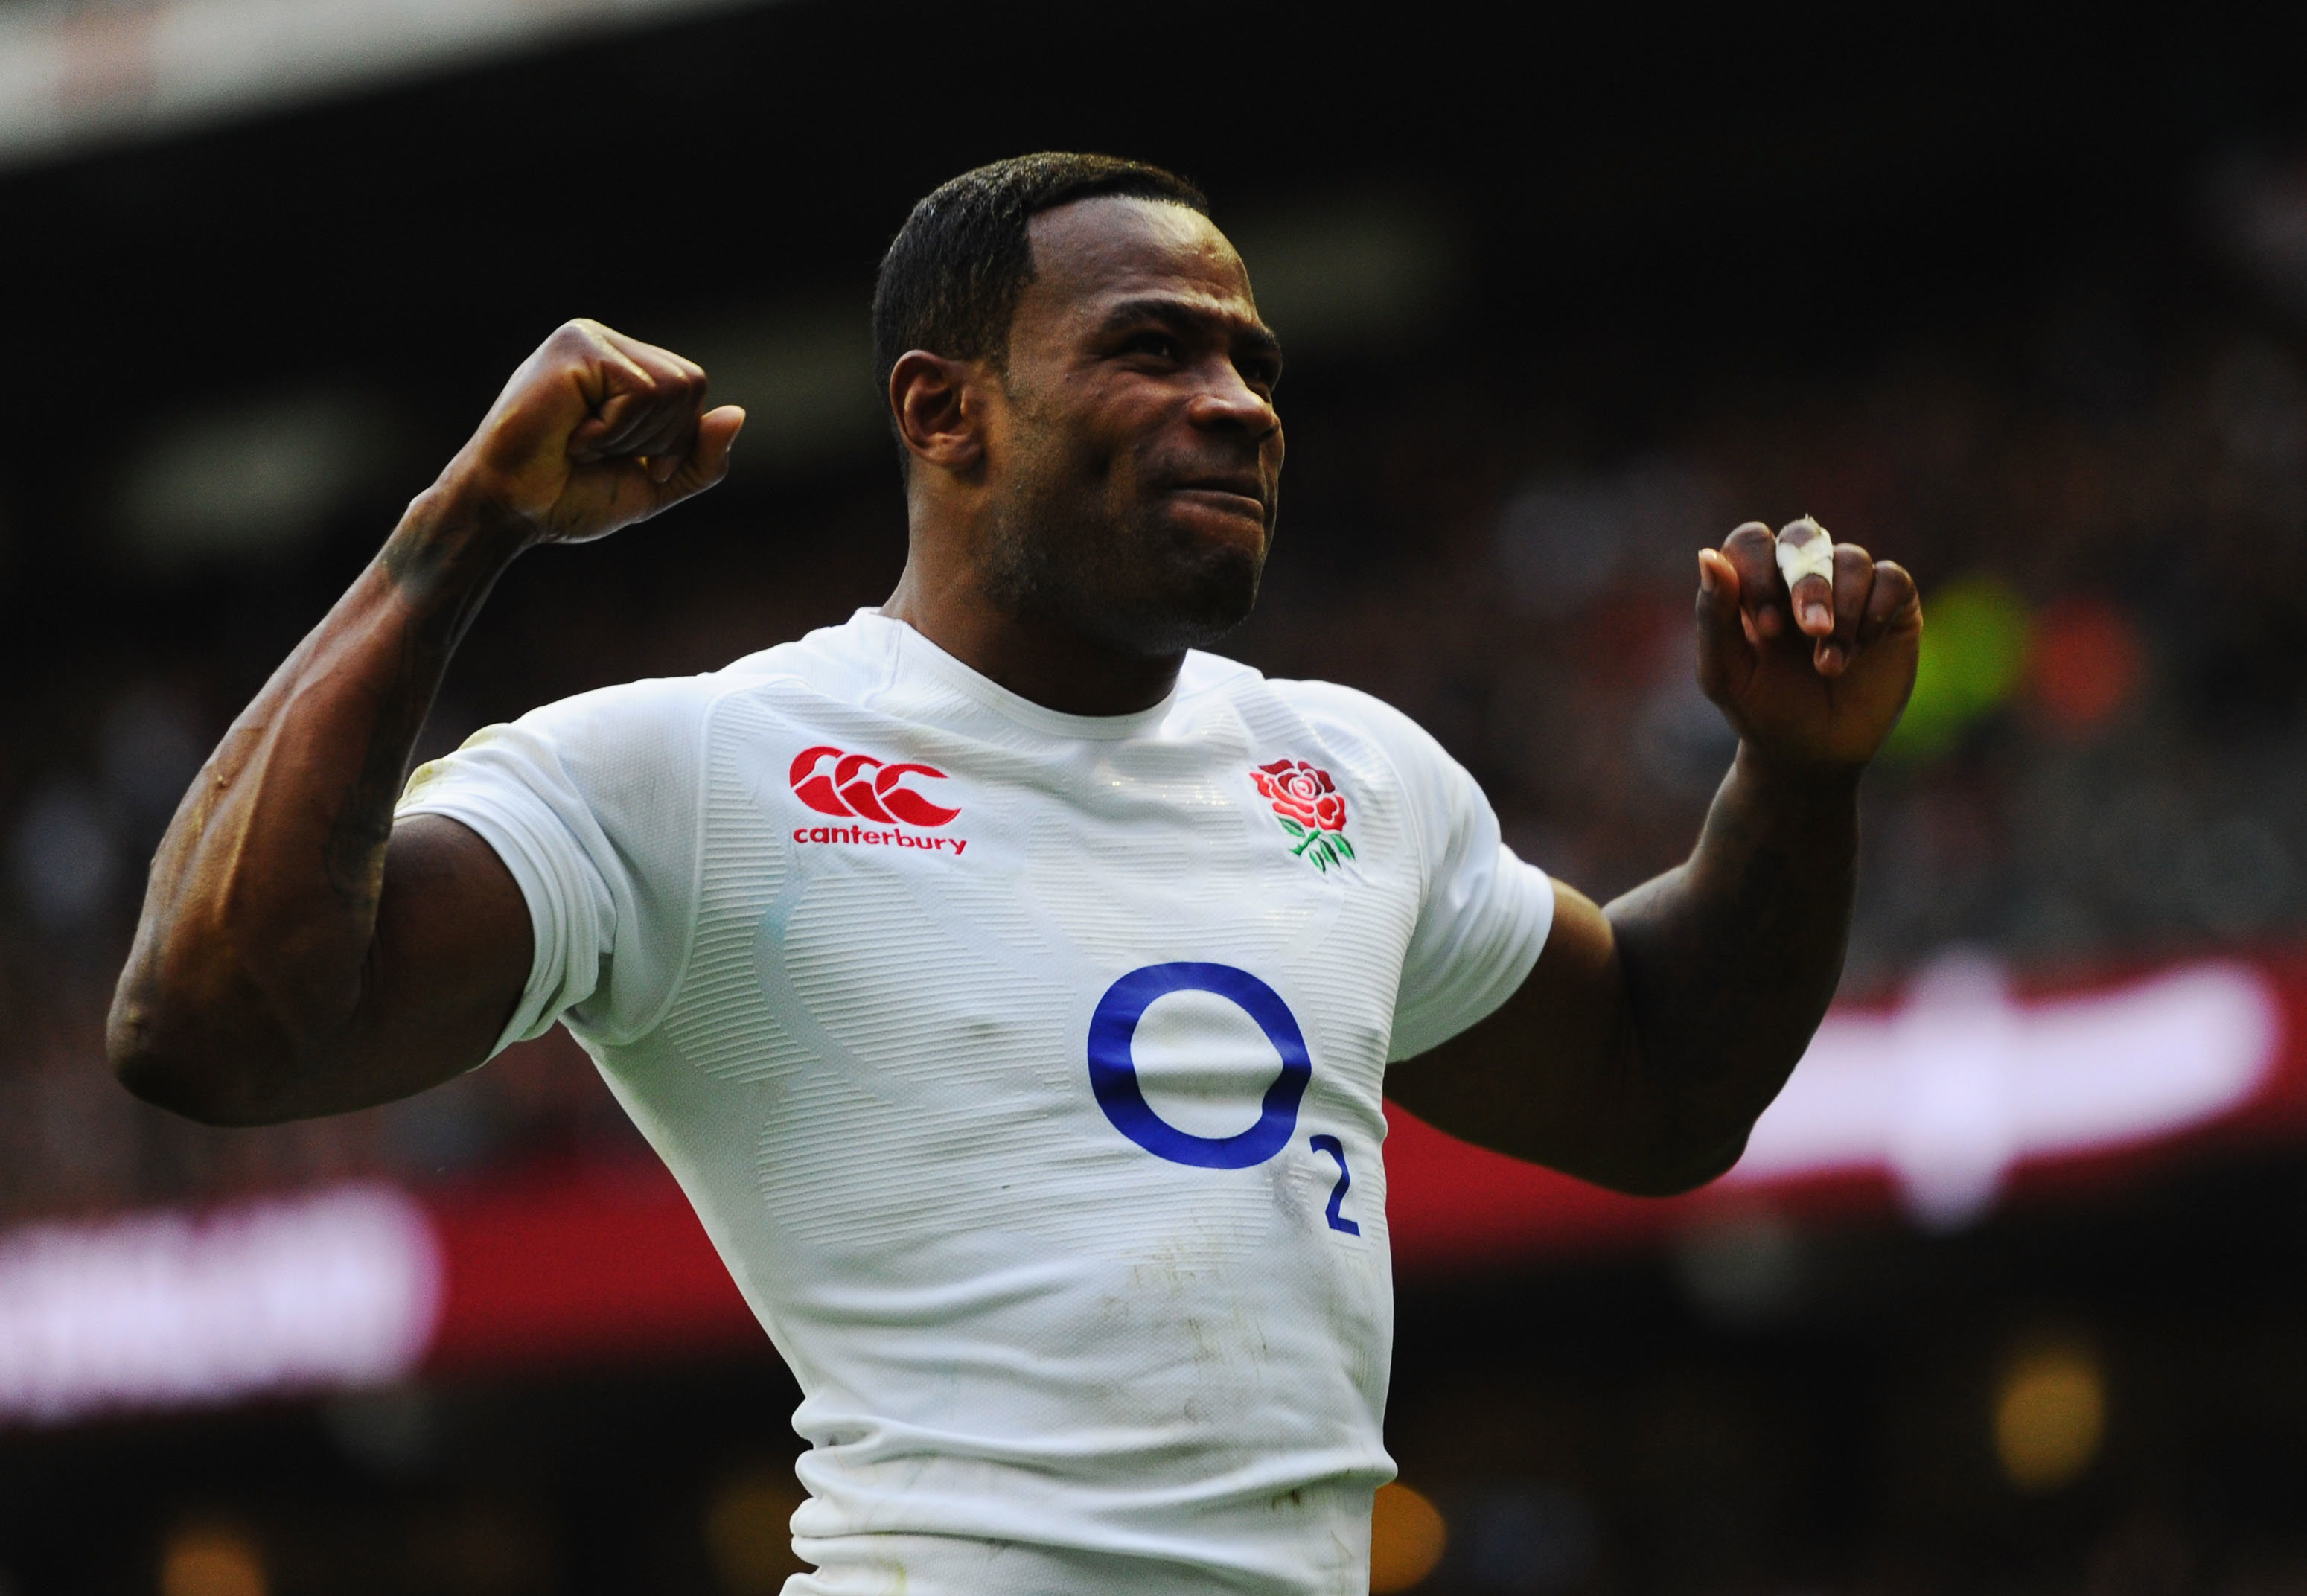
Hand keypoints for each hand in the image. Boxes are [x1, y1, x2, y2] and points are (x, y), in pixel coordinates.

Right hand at [436, 319, 744, 545]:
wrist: (510, 510)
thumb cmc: (570, 496)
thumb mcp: (656, 484)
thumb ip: (701, 457)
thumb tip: (737, 413)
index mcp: (624, 365)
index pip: (693, 389)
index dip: (675, 439)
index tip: (627, 461)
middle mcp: (606, 342)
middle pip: (690, 383)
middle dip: (658, 438)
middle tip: (599, 452)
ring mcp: (587, 338)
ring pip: (670, 387)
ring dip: (631, 436)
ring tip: (582, 442)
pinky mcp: (574, 346)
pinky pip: (641, 392)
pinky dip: (613, 431)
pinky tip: (571, 435)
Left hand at [1695, 519, 1921, 769]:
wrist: (1812, 754)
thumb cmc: (1761, 709)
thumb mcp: (1725, 673)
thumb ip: (1713, 615)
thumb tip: (1707, 556)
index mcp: (1753, 583)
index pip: (1752, 542)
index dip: (1759, 574)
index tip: (1767, 629)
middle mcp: (1801, 575)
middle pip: (1804, 537)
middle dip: (1809, 584)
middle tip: (1812, 631)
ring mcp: (1848, 588)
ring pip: (1852, 558)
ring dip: (1844, 612)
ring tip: (1830, 664)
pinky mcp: (1892, 606)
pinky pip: (1892, 579)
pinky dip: (1877, 609)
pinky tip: (1863, 647)